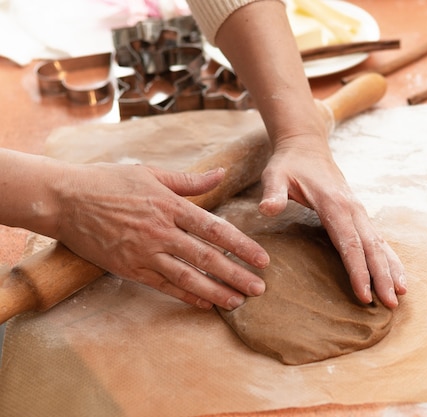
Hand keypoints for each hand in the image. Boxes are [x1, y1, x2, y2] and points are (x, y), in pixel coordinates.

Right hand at [53, 163, 268, 309]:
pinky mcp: (128, 268)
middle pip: (207, 257)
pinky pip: (162, 286)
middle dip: (236, 274)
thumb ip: (190, 180)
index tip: (262, 258)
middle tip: (259, 288)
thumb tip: (222, 174)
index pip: (215, 229)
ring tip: (238, 302)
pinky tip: (204, 304)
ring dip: (215, 291)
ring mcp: (144, 252)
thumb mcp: (151, 173)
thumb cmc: (108, 181)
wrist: (63, 199)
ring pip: (187, 277)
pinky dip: (185, 296)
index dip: (242, 246)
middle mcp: (161, 232)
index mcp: (170, 206)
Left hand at [257, 135, 406, 308]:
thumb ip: (273, 193)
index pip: (349, 243)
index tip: (363, 295)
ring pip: (380, 244)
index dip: (358, 270)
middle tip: (390, 305)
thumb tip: (267, 209)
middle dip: (382, 277)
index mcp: (334, 204)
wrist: (306, 145)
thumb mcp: (275, 175)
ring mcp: (359, 211)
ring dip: (391, 270)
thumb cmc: (288, 164)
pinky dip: (389, 259)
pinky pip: (378, 240)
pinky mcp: (359, 214)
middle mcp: (353, 209)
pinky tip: (396, 276)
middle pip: (371, 248)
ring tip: (400, 295)